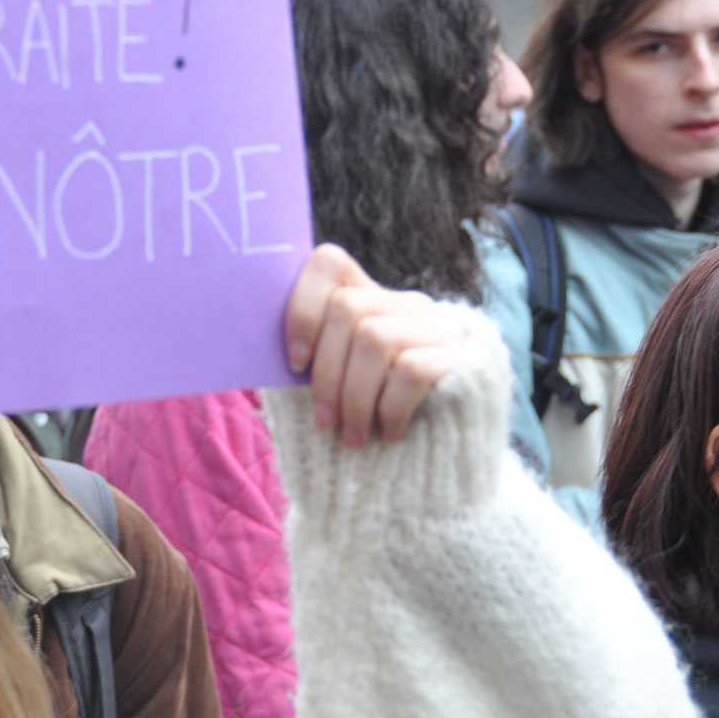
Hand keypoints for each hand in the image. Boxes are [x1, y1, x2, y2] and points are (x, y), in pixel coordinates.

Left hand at [284, 244, 477, 446]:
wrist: (447, 455)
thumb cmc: (375, 418)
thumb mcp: (340, 381)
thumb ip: (311, 358)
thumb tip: (257, 351)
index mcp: (370, 300)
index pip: (330, 262)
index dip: (303, 307)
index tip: (295, 363)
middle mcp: (406, 304)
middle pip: (347, 308)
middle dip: (326, 373)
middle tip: (324, 421)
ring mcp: (438, 327)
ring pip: (375, 337)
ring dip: (354, 396)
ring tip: (351, 436)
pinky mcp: (462, 357)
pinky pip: (411, 369)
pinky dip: (389, 408)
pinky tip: (387, 434)